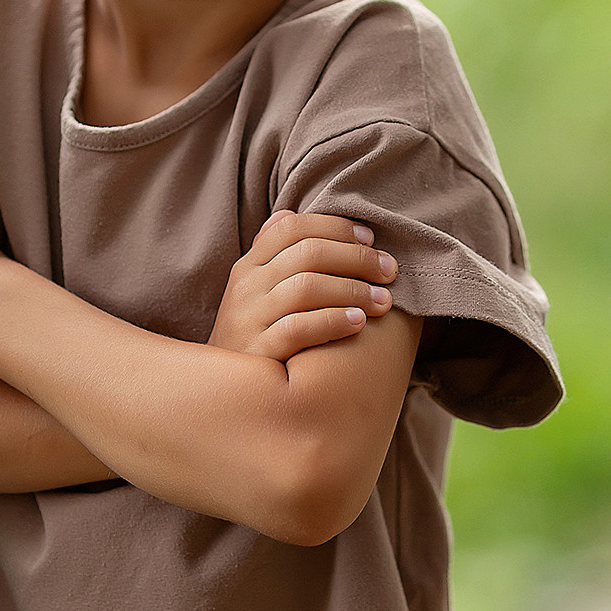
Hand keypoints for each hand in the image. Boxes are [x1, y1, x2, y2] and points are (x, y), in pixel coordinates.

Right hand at [209, 210, 396, 363]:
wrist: (220, 397)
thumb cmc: (253, 338)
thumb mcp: (255, 293)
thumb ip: (272, 255)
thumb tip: (288, 213)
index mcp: (249, 266)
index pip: (292, 228)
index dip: (336, 228)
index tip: (370, 239)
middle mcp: (246, 287)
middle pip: (308, 253)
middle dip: (357, 258)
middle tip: (390, 271)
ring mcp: (248, 319)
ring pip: (307, 287)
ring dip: (353, 289)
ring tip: (383, 301)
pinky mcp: (258, 353)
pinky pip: (299, 328)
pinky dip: (333, 321)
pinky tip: (359, 322)